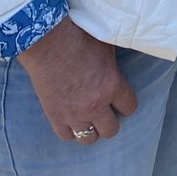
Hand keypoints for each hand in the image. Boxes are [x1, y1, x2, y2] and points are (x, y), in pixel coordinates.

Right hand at [16, 16, 137, 143]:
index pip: (130, 108)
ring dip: (91, 130)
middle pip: (111, 130)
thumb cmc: (79, 37)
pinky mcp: (54, 116)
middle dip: (110, 121)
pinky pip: (66, 136)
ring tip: (89, 119)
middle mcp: (95, 104)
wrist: (46, 40)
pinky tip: (72, 121)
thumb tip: (127, 55)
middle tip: (106, 111)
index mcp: (112, 86)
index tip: (121, 100)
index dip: (126, 104)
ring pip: (89, 138)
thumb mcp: (108, 45)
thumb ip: (116, 62)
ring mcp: (73, 113)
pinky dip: (70, 131)